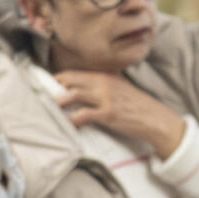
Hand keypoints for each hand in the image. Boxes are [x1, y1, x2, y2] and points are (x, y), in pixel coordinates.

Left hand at [54, 71, 185, 158]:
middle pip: (70, 80)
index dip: (58, 79)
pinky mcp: (108, 114)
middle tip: (43, 97)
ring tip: (50, 108)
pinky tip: (67, 124)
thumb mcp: (120, 87)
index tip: (47, 86)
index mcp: (105, 76)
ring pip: (74, 94)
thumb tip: (83, 87)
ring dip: (59, 102)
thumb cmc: (136, 105)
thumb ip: (103, 84)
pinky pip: (83, 115)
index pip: (75, 73)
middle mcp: (103, 83)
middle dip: (53, 88)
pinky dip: (72, 120)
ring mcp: (105, 98)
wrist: (154, 118)